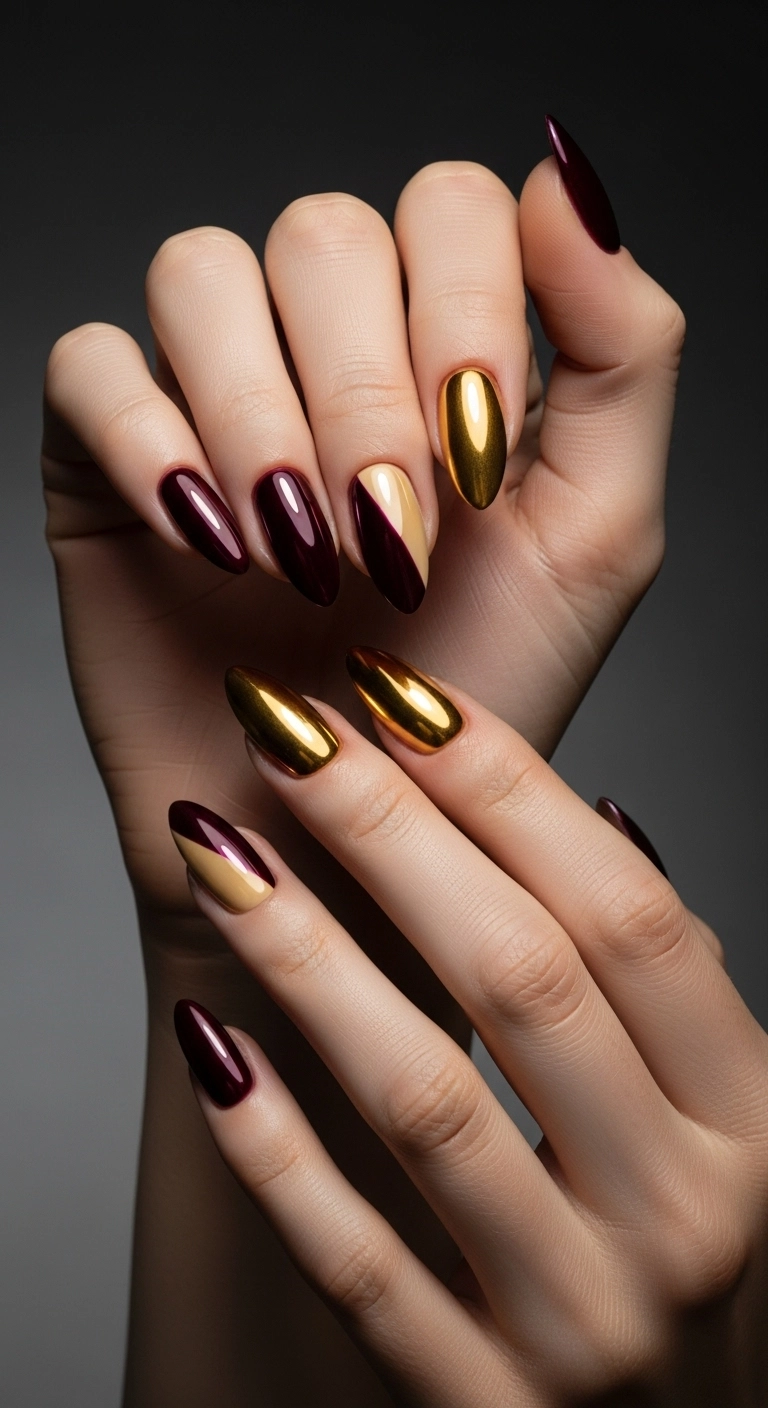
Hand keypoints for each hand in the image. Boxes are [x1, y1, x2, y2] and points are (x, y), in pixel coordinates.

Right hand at [42, 132, 683, 947]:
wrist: (342, 833)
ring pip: (201, 272)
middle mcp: (327, 347)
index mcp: (445, 342)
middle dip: (364, 393)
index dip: (464, 310)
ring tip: (298, 555)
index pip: (447, 205)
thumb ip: (622, 352)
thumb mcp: (597, 534)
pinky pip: (90, 365)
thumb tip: (564, 179)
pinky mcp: (107, 456)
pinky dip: (149, 443)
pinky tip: (206, 544)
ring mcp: (211, 393)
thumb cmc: (470, 694)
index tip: (474, 464)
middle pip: (323, 232)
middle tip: (388, 540)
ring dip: (261, 417)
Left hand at [173, 651, 767, 1406]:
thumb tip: (599, 815)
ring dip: (307, 958)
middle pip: (524, 979)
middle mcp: (685, 1217)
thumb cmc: (690, 1262)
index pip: (628, 915)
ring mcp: (583, 1322)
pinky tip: (209, 1041)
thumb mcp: (732, 1125)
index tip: (399, 696)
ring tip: (221, 853)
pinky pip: (356, 1262)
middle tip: (290, 734)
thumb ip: (673, 988)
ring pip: (425, 1101)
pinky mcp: (480, 1406)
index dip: (507, 788)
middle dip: (390, 833)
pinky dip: (273, 1148)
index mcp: (753, 1122)